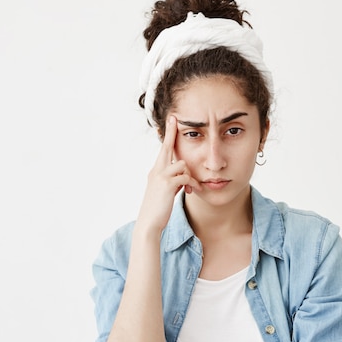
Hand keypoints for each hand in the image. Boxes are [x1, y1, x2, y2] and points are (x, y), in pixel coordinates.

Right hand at [135, 116, 201, 234]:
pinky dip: (191, 183)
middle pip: (166, 147)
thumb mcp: (164, 192)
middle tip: (174, 118)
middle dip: (171, 132)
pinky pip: (186, 176)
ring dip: (190, 175)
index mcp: (155, 171)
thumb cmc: (157, 210)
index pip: (162, 150)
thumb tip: (183, 178)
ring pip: (183, 164)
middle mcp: (156, 170)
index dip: (167, 136)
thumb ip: (172, 182)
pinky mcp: (167, 184)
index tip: (170, 122)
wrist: (149, 223)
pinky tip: (192, 191)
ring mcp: (160, 176)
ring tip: (191, 188)